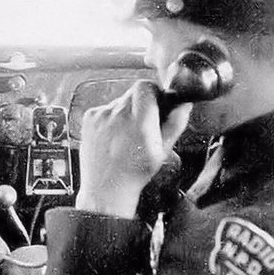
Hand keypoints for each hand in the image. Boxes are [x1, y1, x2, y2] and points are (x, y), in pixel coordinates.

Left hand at [76, 80, 191, 218]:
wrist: (106, 188)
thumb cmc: (135, 173)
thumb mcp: (162, 150)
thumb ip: (175, 123)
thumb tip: (184, 105)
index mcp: (139, 120)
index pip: (146, 86)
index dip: (154, 93)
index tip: (156, 105)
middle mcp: (117, 114)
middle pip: (133, 92)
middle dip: (142, 103)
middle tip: (143, 123)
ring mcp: (100, 115)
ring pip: (119, 101)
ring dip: (126, 112)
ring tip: (127, 135)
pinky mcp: (89, 119)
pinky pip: (104, 109)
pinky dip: (111, 118)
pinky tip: (114, 136)